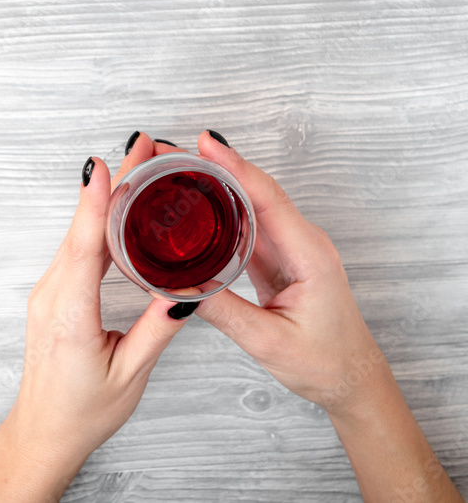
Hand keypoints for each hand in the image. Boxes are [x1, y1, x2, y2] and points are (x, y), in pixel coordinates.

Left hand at [0, 133, 198, 502]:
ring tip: (137, 164)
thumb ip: (157, 330)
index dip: (96, 203)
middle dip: (112, 184)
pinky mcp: (53, 293)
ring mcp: (48, 291)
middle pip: (82, 229)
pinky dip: (95, 221)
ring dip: (104, 198)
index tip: (105, 165)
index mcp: (70, 314)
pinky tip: (116, 206)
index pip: (84, 248)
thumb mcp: (130, 375)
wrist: (43, 430)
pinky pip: (74, 249)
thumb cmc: (82, 411)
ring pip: (77, 235)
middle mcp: (53, 295)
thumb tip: (186, 291)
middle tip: (142, 147)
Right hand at [190, 130, 381, 411]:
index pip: (267, 198)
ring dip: (214, 181)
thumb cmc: (324, 362)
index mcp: (309, 255)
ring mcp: (291, 247)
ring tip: (174, 167)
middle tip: (171, 150)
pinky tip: (196, 201)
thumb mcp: (267, 341)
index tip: (205, 143)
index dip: (235, 167)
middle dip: (215, 164)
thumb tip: (174, 289)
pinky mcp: (279, 256)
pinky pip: (248, 222)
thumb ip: (221, 312)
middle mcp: (303, 242)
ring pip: (250, 202)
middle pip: (255, 190)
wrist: (351, 379)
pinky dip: (220, 207)